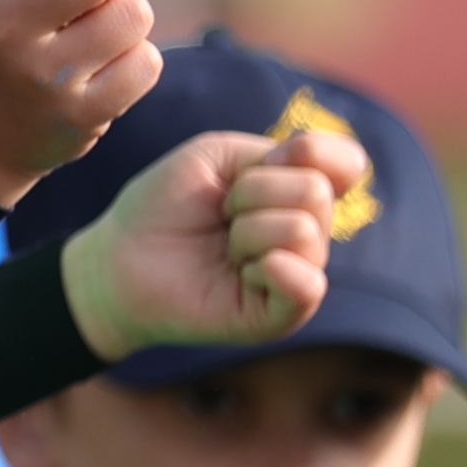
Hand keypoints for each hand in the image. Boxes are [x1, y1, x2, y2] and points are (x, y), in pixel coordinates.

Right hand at [0, 0, 159, 203]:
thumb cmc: (3, 39)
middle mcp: (9, 30)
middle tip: (93, 1)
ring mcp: (48, 77)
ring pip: (134, 13)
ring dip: (127, 20)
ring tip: (99, 37)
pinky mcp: (83, 115)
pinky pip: (147, 62)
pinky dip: (137, 61)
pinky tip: (107, 71)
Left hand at [60, 125, 368, 359]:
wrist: (119, 258)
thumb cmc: (164, 204)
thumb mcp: (215, 157)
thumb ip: (277, 153)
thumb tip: (336, 179)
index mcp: (296, 190)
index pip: (347, 162)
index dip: (311, 152)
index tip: (256, 162)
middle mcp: (308, 232)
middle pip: (315, 191)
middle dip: (250, 192)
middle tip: (219, 213)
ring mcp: (298, 274)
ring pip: (303, 230)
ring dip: (244, 230)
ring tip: (221, 245)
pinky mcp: (282, 314)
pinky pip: (308, 285)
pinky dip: (272, 269)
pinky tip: (241, 272)